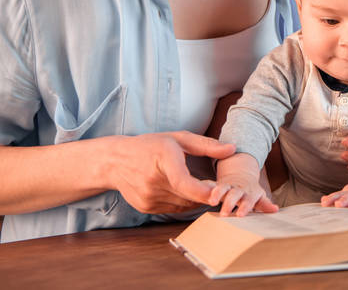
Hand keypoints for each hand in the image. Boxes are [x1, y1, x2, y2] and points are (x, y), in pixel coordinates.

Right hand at [105, 132, 235, 213]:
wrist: (114, 162)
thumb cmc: (149, 146)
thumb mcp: (178, 138)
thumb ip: (207, 145)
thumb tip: (233, 149)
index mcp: (162, 159)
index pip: (183, 181)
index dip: (201, 191)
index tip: (217, 194)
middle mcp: (153, 181)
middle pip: (188, 195)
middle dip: (207, 194)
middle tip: (221, 188)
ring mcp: (148, 197)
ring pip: (183, 204)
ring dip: (196, 198)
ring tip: (203, 187)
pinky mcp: (146, 208)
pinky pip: (174, 208)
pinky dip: (183, 201)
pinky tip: (183, 191)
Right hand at [210, 171, 277, 217]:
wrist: (242, 176)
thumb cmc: (252, 192)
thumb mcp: (260, 197)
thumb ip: (265, 204)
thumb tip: (275, 209)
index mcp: (251, 193)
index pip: (249, 201)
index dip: (244, 207)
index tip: (239, 215)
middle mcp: (240, 189)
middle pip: (235, 195)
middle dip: (229, 203)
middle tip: (224, 214)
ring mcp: (229, 186)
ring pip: (223, 189)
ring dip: (217, 195)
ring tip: (211, 202)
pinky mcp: (220, 185)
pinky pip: (214, 187)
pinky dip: (210, 191)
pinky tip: (205, 197)